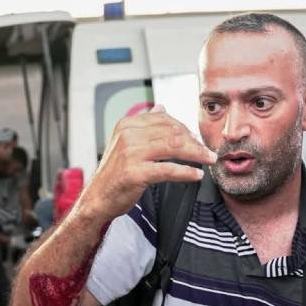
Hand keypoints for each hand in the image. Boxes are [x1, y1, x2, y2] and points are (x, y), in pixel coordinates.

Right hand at [76, 105, 214, 221]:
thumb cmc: (114, 174)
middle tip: (208, 152)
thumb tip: (162, 107)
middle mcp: (128, 135)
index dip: (185, 129)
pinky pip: (168, 169)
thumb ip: (144, 126)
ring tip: (209, 160)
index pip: (164, 119)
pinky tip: (197, 175)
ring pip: (174, 147)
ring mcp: (130, 154)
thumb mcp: (126, 143)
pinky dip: (186, 172)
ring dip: (197, 154)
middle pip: (172, 132)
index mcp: (127, 125)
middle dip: (195, 141)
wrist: (97, 198)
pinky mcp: (135, 173)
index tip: (197, 140)